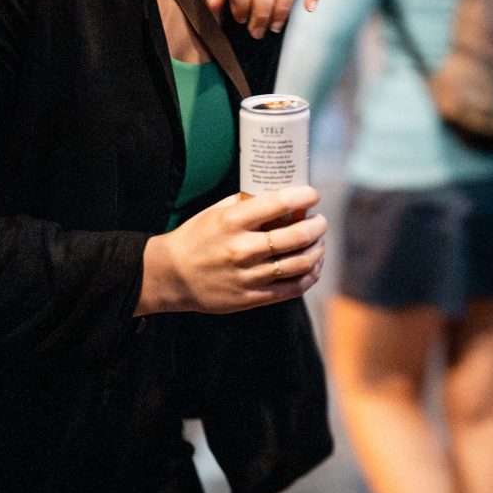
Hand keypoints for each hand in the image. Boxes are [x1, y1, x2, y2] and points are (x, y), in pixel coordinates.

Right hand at [137, 186, 326, 315]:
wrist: (171, 275)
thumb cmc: (195, 237)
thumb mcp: (216, 211)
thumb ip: (247, 202)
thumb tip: (282, 196)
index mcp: (233, 221)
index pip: (279, 204)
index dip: (304, 196)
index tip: (314, 195)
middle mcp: (243, 249)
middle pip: (297, 236)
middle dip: (317, 226)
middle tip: (320, 221)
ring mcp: (249, 276)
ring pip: (301, 263)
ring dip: (318, 250)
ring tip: (319, 243)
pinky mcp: (252, 297)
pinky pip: (293, 288)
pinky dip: (310, 275)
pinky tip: (313, 266)